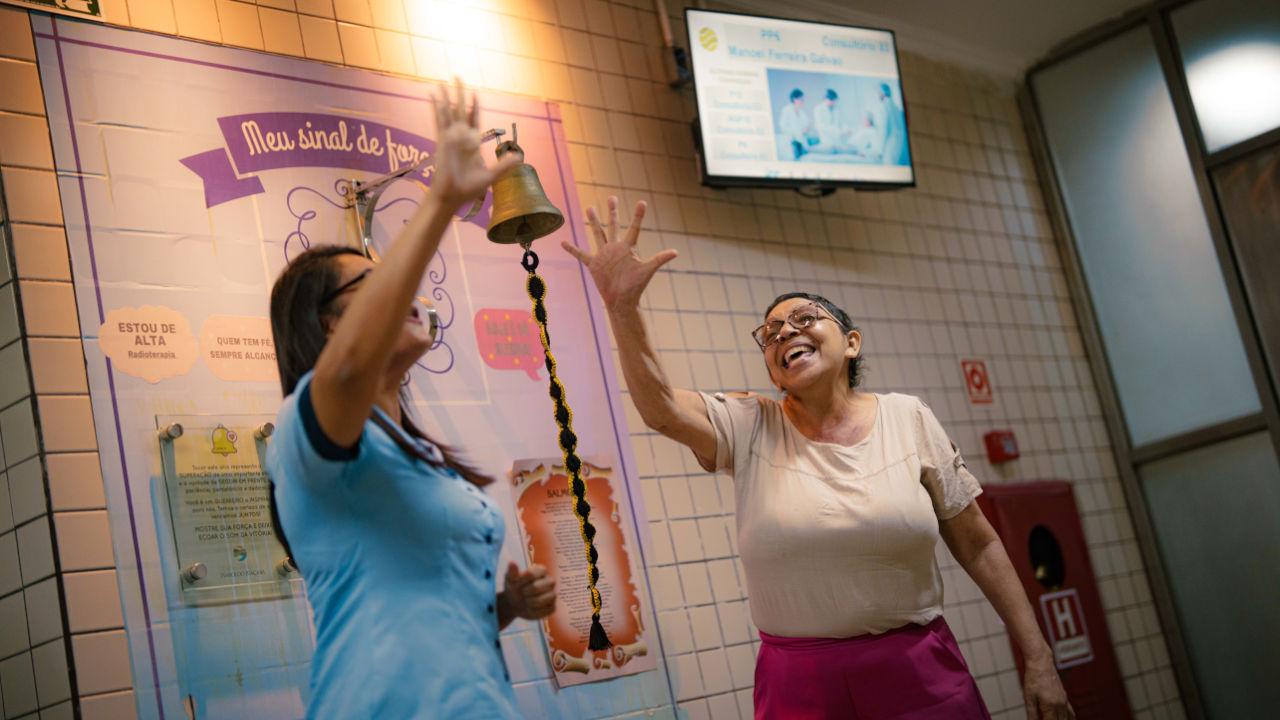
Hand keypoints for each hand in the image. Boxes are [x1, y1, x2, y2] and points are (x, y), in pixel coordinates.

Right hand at [430, 78, 519, 210]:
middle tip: (457, 76)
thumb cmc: (468, 188)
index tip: (474, 94)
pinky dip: (436, 107)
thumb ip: (504, 165)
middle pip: (461, 109)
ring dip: (446, 95)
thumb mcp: (491, 176)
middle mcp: (461, 137)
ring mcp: (451, 137)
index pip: (474, 118)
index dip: (474, 106)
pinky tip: (433, 94)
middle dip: (459, 93)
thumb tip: (520, 157)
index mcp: (472, 143)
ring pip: (449, 110)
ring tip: (442, 80)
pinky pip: (439, 120)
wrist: (452, 196)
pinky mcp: (442, 140)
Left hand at [501, 562, 556, 620]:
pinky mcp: (552, 607)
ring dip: (530, 602)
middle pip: (536, 587)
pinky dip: (535, 611)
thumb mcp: (510, 579)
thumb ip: (512, 571)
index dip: (521, 581)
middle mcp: (550, 581)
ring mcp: (552, 594)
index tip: (515, 584)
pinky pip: (546, 610)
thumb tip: (512, 562)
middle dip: (524, 593)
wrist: (514, 604)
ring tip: (525, 601)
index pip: (531, 574)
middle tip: (521, 594)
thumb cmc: (514, 588)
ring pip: (543, 599)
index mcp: (541, 570)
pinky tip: (531, 608)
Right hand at [562, 196, 676, 308]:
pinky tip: (563, 242)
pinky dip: (572, 249)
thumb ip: (659, 259)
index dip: (638, 215)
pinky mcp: (593, 264)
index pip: (634, 228)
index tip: (642, 202)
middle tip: (612, 197)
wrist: (621, 301)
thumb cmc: (635, 287)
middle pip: (613, 225)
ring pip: (598, 234)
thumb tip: (675, 252)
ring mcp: (603, 255)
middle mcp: (615, 248)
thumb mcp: (647, 270)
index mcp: (628, 248)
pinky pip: (580, 254)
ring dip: (593, 221)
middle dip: (612, 211)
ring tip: (589, 208)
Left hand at [1023, 656, 1073, 719]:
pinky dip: (1069, 719)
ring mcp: (1064, 701)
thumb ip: (1032, 713)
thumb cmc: (1033, 679)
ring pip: (1068, 719)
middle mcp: (1060, 705)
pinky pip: (1071, 713)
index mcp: (1050, 705)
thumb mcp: (1029, 697)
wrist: (1041, 663)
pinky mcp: (1065, 698)